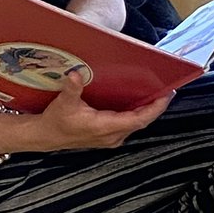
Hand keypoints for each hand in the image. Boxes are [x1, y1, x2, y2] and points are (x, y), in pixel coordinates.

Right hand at [39, 72, 172, 149]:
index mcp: (104, 127)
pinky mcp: (108, 137)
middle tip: (166, 89)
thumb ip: (72, 89)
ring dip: (147, 111)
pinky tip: (140, 103)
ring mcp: (111, 138)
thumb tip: (76, 74)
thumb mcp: (63, 103)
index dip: (155, 108)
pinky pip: (129, 125)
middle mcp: (111, 136)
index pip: (138, 119)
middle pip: (141, 121)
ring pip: (136, 124)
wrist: (46, 136)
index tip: (166, 95)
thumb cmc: (55, 122)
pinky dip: (137, 114)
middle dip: (155, 107)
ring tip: (157, 94)